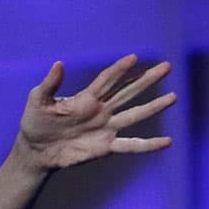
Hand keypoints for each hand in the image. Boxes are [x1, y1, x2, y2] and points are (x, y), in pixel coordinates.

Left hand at [16, 54, 174, 171]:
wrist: (35, 150)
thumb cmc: (35, 123)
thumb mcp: (38, 100)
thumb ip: (50, 84)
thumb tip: (59, 63)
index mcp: (86, 98)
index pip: (107, 80)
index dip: (119, 69)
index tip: (134, 58)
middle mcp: (101, 111)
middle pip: (128, 92)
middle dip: (147, 80)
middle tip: (167, 66)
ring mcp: (105, 128)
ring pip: (135, 115)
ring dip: (154, 106)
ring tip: (173, 97)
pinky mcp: (106, 147)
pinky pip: (131, 145)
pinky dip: (149, 145)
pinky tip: (167, 142)